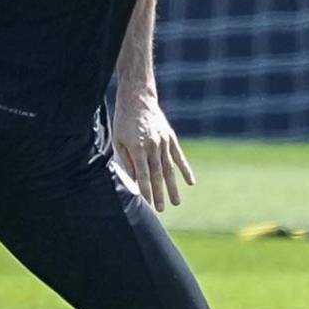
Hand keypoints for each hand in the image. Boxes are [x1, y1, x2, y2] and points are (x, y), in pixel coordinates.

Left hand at [112, 94, 193, 211]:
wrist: (138, 98)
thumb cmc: (124, 120)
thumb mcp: (118, 139)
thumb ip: (125, 159)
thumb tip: (131, 180)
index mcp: (137, 147)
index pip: (142, 174)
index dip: (145, 190)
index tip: (147, 204)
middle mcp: (152, 146)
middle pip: (157, 174)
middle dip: (159, 193)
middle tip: (160, 209)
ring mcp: (163, 141)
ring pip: (169, 168)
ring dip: (173, 186)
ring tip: (175, 202)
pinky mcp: (170, 137)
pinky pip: (179, 156)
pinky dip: (185, 169)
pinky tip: (190, 182)